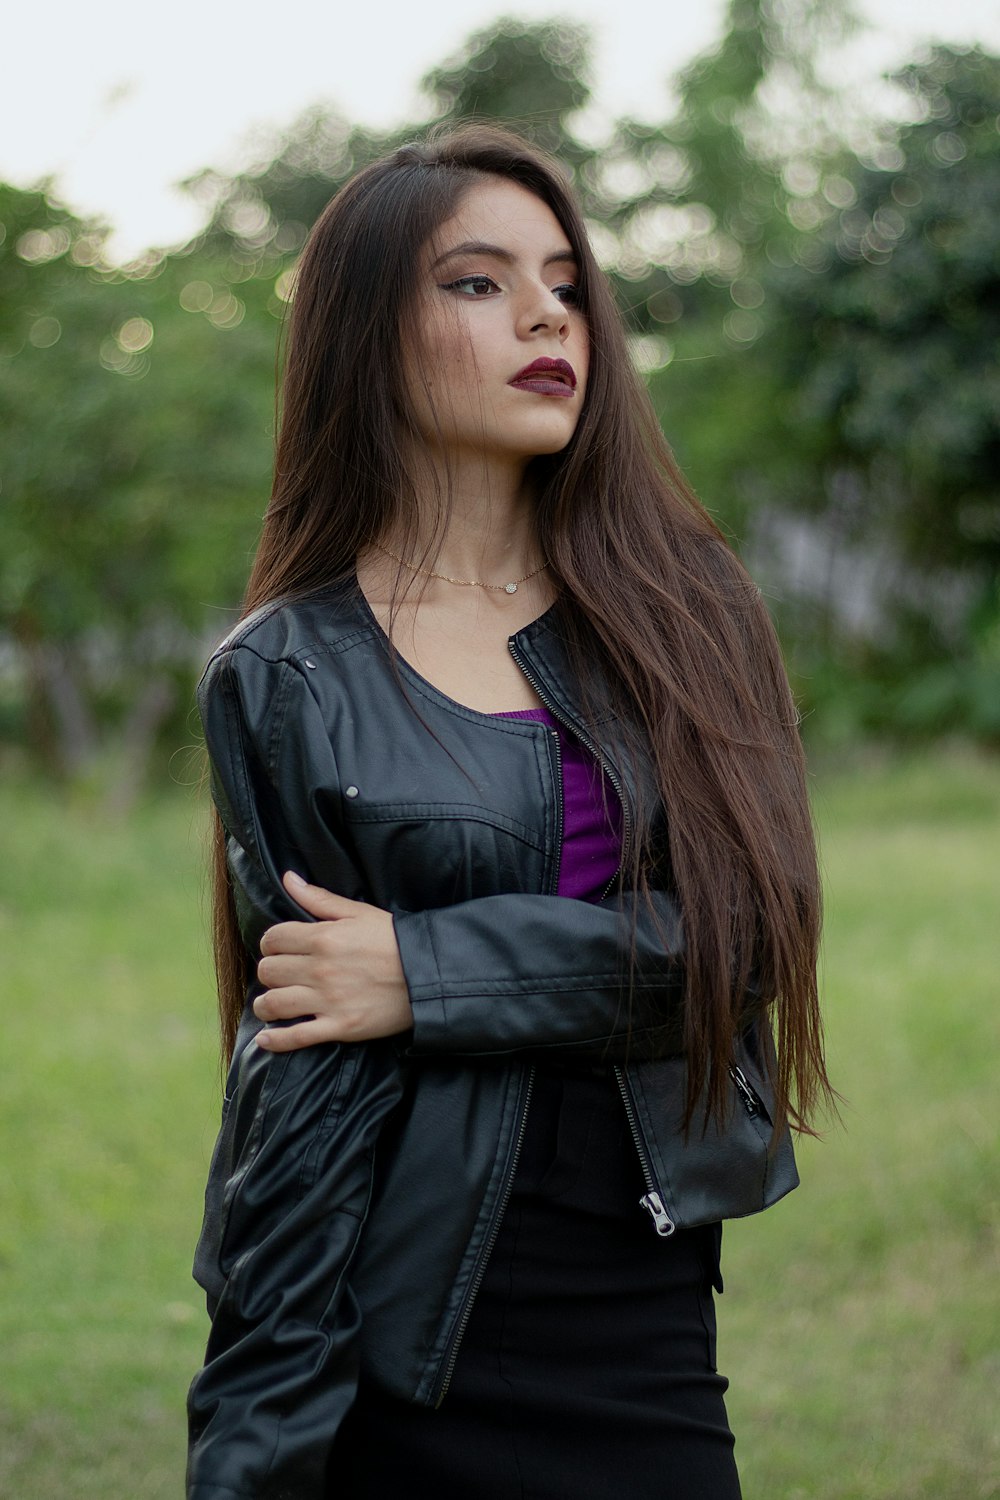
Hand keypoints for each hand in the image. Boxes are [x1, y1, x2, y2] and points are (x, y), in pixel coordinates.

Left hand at [253, 872, 412, 1051]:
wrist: (428, 974)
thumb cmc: (394, 940)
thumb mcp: (359, 912)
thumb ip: (319, 898)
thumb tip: (288, 878)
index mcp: (323, 937)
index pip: (273, 939)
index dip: (271, 944)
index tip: (278, 949)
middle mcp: (320, 969)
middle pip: (269, 971)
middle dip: (270, 972)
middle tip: (280, 975)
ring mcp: (328, 1000)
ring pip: (274, 1004)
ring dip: (266, 1004)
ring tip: (270, 1004)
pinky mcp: (340, 1027)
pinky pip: (296, 1037)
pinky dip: (275, 1040)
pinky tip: (266, 1038)